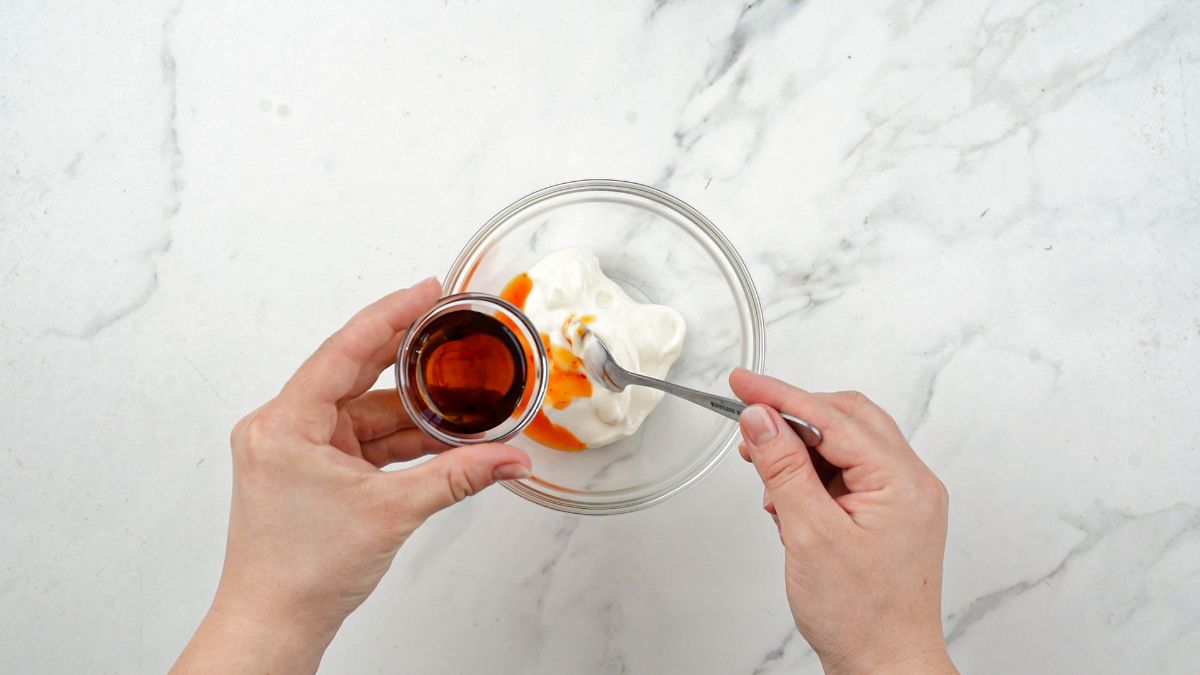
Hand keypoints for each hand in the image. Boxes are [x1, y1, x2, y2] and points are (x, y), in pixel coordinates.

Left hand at [173, 279, 531, 673]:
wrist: (274, 621)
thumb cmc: (301, 573)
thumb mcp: (392, 513)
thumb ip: (458, 477)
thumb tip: (508, 459)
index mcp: (285, 424)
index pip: (345, 351)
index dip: (391, 315)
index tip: (427, 291)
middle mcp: (283, 427)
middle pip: (355, 373)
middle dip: (408, 356)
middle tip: (450, 325)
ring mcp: (295, 448)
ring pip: (365, 412)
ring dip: (412, 412)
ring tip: (463, 403)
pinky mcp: (310, 468)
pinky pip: (361, 439)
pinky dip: (399, 439)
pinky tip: (439, 437)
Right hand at [730, 369, 955, 674]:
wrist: (886, 667)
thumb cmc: (862, 617)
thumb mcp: (809, 535)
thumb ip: (784, 468)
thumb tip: (762, 419)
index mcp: (902, 481)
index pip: (832, 417)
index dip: (781, 396)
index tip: (742, 383)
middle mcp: (911, 482)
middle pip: (845, 419)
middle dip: (792, 417)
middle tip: (747, 422)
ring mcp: (902, 498)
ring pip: (845, 444)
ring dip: (800, 449)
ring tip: (764, 472)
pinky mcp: (889, 514)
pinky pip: (847, 473)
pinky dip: (812, 475)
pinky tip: (787, 499)